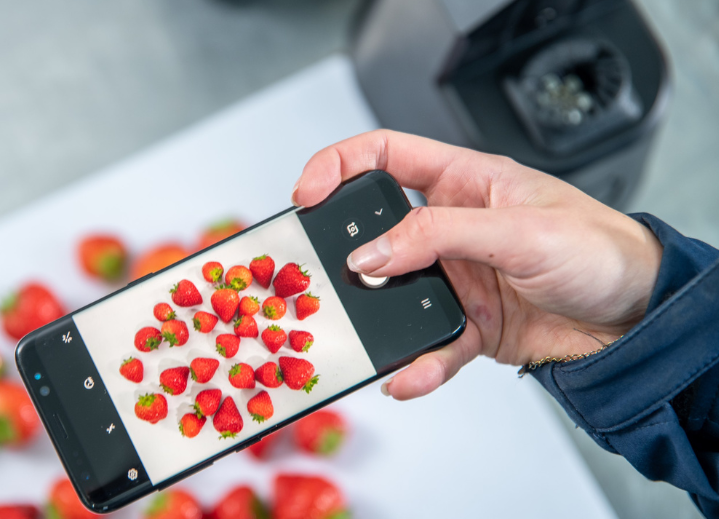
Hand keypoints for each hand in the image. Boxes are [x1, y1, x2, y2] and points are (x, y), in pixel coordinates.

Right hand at [293, 130, 662, 399]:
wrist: (638, 317)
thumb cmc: (599, 249)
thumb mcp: (520, 230)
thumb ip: (440, 234)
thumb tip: (372, 252)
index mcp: (463, 180)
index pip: (384, 154)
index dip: (338, 165)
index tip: (308, 193)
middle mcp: (451, 227)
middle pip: (375, 229)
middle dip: (345, 251)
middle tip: (325, 272)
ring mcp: (456, 277)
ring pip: (394, 295)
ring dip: (378, 318)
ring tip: (369, 335)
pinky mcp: (468, 323)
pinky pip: (428, 345)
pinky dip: (416, 365)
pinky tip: (410, 376)